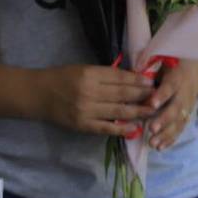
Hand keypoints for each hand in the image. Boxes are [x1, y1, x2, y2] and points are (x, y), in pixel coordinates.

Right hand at [34, 65, 155, 136]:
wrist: (39, 94)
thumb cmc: (61, 77)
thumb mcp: (82, 69)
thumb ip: (103, 74)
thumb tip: (129, 78)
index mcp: (89, 74)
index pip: (119, 77)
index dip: (136, 80)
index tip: (151, 81)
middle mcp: (89, 92)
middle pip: (122, 94)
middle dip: (142, 95)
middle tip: (158, 96)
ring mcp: (86, 110)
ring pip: (118, 111)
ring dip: (137, 111)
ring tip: (152, 111)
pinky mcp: (83, 125)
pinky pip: (106, 128)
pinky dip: (121, 129)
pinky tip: (134, 128)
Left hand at [143, 60, 197, 150]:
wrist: (196, 71)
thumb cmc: (172, 64)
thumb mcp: (164, 61)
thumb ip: (150, 69)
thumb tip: (131, 78)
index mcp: (177, 76)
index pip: (170, 86)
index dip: (162, 95)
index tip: (151, 104)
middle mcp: (184, 93)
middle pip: (176, 108)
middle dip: (164, 120)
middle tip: (152, 129)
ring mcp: (187, 107)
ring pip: (178, 122)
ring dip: (166, 134)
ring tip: (153, 143)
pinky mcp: (187, 116)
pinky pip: (179, 129)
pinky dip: (170, 139)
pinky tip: (160, 148)